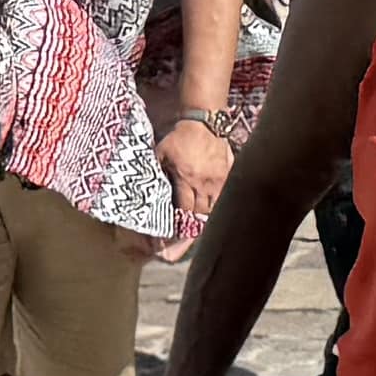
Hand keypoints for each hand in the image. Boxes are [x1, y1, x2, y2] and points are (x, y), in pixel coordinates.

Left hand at [152, 121, 233, 252]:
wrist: (204, 121)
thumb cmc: (180, 137)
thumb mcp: (161, 154)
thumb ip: (156, 173)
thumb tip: (146, 192)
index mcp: (187, 179)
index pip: (183, 212)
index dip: (175, 229)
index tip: (165, 244)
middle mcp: (205, 184)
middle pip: (199, 217)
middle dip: (187, 236)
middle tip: (174, 253)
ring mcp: (219, 182)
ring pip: (213, 212)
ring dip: (202, 226)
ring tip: (192, 241)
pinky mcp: (229, 177)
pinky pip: (224, 200)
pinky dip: (216, 212)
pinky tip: (210, 221)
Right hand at [242, 0, 288, 30]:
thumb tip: (285, 3)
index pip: (265, 4)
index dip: (272, 16)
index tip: (278, 25)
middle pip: (255, 9)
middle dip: (265, 19)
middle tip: (274, 26)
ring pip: (248, 7)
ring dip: (257, 15)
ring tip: (267, 21)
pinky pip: (244, 1)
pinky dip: (252, 7)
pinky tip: (258, 10)